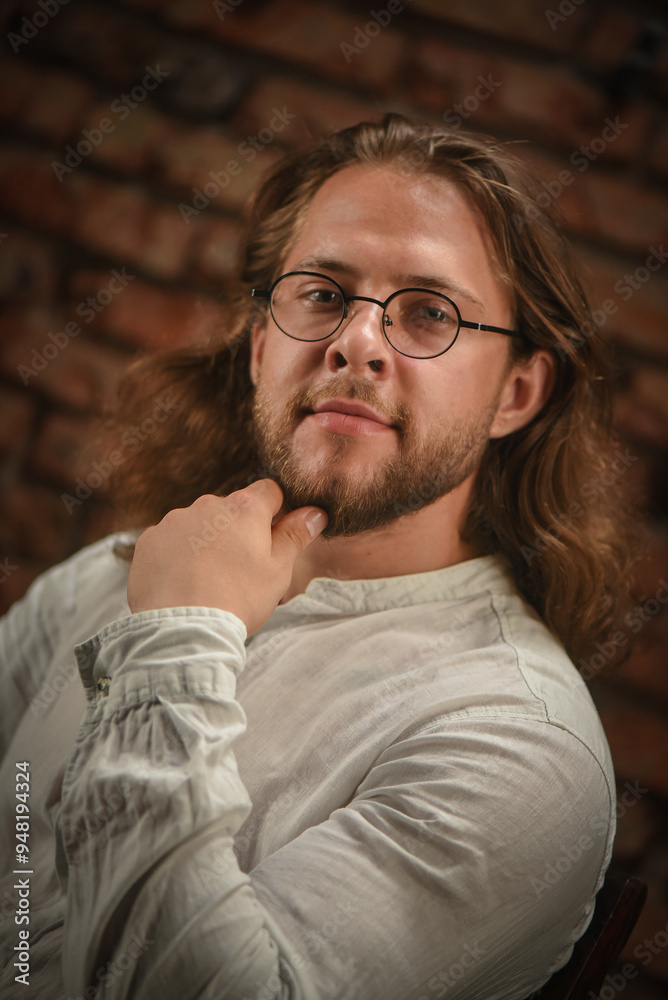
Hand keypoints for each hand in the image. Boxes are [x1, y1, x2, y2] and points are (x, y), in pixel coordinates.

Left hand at [126, 480, 327, 634]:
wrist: (183, 629)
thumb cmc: (238, 599)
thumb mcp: (279, 570)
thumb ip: (295, 535)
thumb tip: (315, 513)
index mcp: (244, 509)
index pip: (269, 491)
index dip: (276, 511)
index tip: (274, 536)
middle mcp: (207, 505)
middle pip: (231, 509)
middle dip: (238, 530)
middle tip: (240, 567)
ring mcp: (174, 521)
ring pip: (199, 524)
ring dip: (206, 540)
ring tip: (208, 579)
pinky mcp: (149, 540)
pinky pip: (170, 540)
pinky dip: (178, 554)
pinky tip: (183, 581)